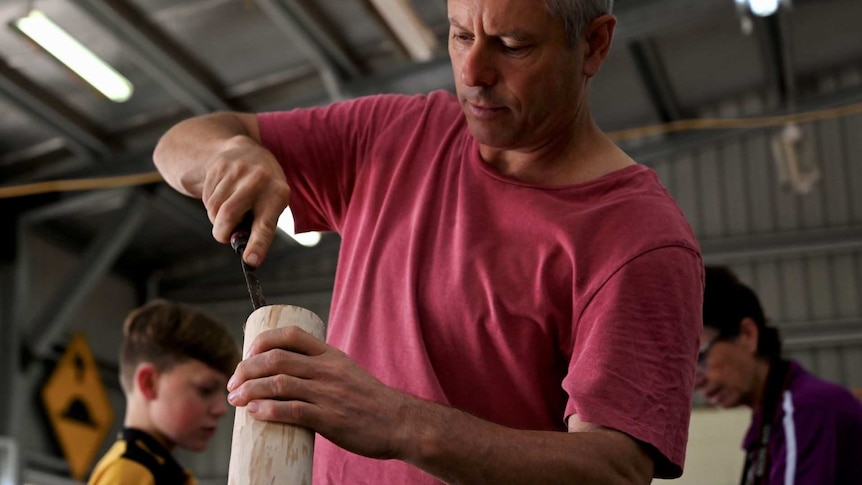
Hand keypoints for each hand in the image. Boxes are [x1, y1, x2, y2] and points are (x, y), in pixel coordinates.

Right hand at [201, 135, 290, 265]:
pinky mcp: (218, 167)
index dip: (258, 244)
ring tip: (228, 211)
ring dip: (216, 219)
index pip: (266, 224)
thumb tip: (240, 244)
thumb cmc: (263, 189)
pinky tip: (222, 196)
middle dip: (222, 233)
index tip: (251, 261)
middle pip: (228, 215)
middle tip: (224, 236)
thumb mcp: (271, 203)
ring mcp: (237, 171)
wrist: (247, 151)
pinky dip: (211, 206)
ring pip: (214, 208)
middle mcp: (258, 180)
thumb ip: (259, 225)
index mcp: (278, 193)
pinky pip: (207, 198)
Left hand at [226, 326, 412, 459]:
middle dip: (245, 369)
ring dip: (249, 390)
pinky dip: (268, 410)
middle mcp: (327, 370)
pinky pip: (292, 410)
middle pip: (276, 359)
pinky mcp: (330, 419)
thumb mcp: (348, 373)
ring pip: (278, 384)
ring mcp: (328, 394)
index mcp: (331, 355)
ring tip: (234, 399)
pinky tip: (253, 413)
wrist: (400, 423)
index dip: (263, 340)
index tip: (247, 354)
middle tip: (232, 384)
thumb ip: (321, 372)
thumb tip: (288, 380)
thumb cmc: (371, 402)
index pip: (292, 334)